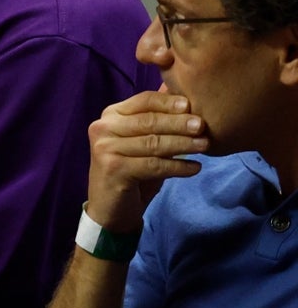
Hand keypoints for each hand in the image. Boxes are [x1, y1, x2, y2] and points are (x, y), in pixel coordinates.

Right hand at [85, 86, 207, 231]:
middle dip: (178, 123)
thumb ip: (157, 122)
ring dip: (182, 144)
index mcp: (109, 116)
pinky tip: (195, 168)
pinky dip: (177, 167)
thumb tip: (185, 98)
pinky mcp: (113, 169)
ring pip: (153, 143)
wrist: (110, 208)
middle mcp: (103, 128)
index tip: (190, 105)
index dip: (167, 102)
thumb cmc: (131, 171)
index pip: (142, 101)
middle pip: (148, 121)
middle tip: (203, 126)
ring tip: (204, 145)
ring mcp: (105, 148)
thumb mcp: (142, 142)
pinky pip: (153, 165)